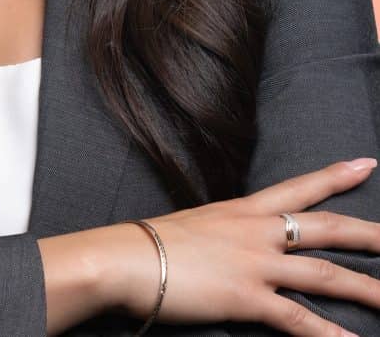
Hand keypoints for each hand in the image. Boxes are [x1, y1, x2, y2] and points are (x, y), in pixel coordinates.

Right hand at [102, 157, 379, 335]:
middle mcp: (258, 231)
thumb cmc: (153, 243)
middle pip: (326, 228)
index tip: (366, 164)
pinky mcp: (250, 297)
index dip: (335, 176)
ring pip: (326, 274)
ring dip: (367, 289)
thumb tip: (232, 247)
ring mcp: (257, 263)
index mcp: (245, 209)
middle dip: (369, 235)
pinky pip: (300, 319)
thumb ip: (225, 233)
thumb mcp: (198, 226)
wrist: (129, 257)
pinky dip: (330, 335)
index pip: (300, 188)